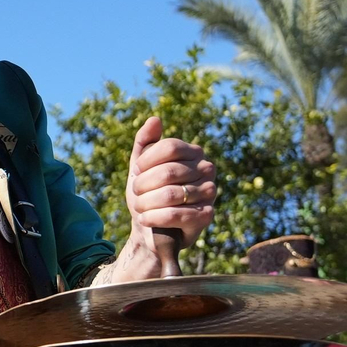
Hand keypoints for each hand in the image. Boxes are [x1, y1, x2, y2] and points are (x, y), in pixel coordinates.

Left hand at [106, 116, 215, 282]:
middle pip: (168, 171)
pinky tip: (145, 219)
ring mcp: (210, 192)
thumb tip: (155, 119)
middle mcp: (207, 169)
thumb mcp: (141, 166)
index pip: (170, 147)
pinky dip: (154, 217)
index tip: (136, 172)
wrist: (152, 227)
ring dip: (146, 203)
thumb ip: (145, 142)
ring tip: (139, 207)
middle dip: (143, 185)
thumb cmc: (148, 192)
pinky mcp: (207, 216)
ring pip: (170, 194)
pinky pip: (176, 214)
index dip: (147, 160)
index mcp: (194, 152)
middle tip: (136, 193)